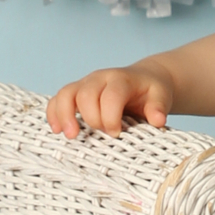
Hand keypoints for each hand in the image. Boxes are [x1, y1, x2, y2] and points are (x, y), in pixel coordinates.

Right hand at [47, 68, 174, 137]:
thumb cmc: (151, 91)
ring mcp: (85, 84)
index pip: (110, 95)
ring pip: (66, 93)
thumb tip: (158, 120)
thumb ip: (159, 107)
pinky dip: (54, 113)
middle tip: (103, 135)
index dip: (111, 117)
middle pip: (86, 94)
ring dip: (64, 115)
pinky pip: (57, 99)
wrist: (145, 78)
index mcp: (121, 79)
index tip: (117, 133)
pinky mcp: (76, 92)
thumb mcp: (161, 96)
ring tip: (70, 135)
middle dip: (92, 118)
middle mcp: (100, 78)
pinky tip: (57, 130)